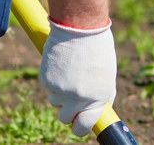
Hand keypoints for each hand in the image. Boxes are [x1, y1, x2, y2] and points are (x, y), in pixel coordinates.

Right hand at [39, 19, 116, 136]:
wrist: (80, 25)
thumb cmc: (97, 47)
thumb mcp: (107, 75)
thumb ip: (102, 94)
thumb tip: (98, 110)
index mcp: (97, 98)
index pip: (83, 127)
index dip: (80, 126)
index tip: (78, 123)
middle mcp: (78, 98)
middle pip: (64, 119)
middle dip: (67, 111)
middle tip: (70, 96)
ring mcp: (60, 90)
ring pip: (54, 101)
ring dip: (59, 92)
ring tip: (68, 71)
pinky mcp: (46, 80)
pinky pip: (48, 87)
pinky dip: (52, 78)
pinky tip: (61, 63)